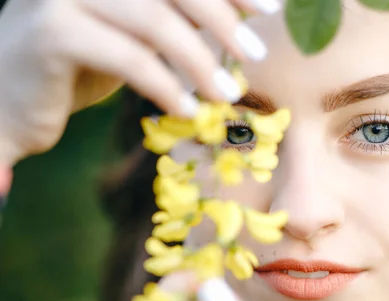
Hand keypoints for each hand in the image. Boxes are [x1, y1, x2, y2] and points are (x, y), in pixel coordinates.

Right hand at [0, 0, 277, 164]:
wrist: (11, 100)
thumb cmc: (81, 64)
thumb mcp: (137, 35)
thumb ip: (176, 19)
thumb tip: (239, 19)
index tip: (268, 8)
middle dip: (223, 20)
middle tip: (255, 54)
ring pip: (153, 21)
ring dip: (199, 61)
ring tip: (227, 94)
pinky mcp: (51, 32)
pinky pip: (128, 57)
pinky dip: (165, 85)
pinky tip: (186, 109)